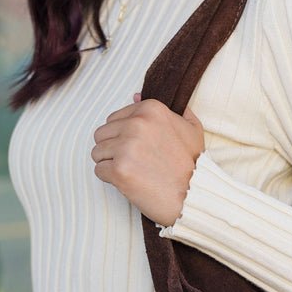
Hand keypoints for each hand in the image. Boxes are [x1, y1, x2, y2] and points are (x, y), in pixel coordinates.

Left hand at [91, 95, 204, 225]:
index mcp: (151, 109)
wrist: (195, 196)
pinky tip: (130, 182)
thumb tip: (136, 96)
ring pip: (97, 152)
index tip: (140, 149)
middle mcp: (137, 124)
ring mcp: (126, 147)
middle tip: (134, 162)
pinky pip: (99, 170)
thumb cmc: (193, 165)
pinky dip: (111, 179)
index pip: (113, 119)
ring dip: (110, 164)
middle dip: (113, 149)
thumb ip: (170, 109)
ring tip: (133, 171)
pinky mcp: (119, 170)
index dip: (123, 136)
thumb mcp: (191, 129)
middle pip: (101, 134)